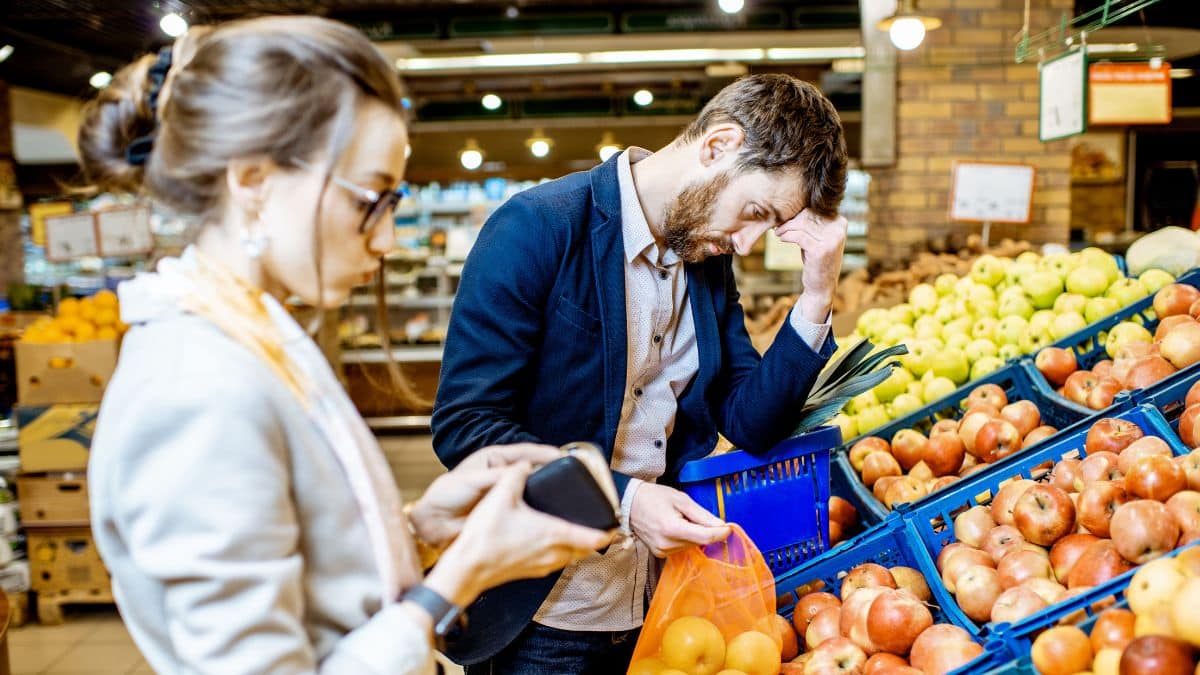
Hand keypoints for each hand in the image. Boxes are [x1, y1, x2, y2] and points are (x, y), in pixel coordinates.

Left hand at [409, 443, 563, 548]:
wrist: (432, 523)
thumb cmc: (446, 494)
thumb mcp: (474, 480)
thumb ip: (499, 476)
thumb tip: (528, 471)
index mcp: (495, 459)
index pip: (527, 452)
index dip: (545, 453)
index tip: (563, 456)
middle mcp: (503, 475)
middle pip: (533, 471)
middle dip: (550, 473)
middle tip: (571, 477)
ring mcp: (505, 495)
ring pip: (531, 492)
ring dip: (545, 494)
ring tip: (566, 497)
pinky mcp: (505, 513)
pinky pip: (525, 510)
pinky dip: (537, 512)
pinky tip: (548, 516)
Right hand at [425, 462, 614, 606]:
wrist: (465, 569)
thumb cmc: (484, 536)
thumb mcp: (501, 496)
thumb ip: (516, 474)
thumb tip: (524, 465)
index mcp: (553, 534)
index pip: (593, 538)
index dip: (608, 531)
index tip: (614, 524)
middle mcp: (553, 553)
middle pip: (585, 550)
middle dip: (592, 538)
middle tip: (595, 524)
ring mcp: (542, 566)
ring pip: (570, 558)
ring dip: (576, 546)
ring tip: (574, 530)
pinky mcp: (529, 572)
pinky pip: (553, 562)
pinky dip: (559, 552)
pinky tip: (546, 540)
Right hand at [629, 483, 730, 556]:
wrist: (629, 503)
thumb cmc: (654, 497)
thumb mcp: (681, 499)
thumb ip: (702, 514)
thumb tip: (720, 525)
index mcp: (672, 528)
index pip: (705, 537)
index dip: (720, 533)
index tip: (729, 528)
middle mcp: (667, 544)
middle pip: (699, 542)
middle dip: (705, 531)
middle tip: (695, 515)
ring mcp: (662, 551)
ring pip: (691, 546)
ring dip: (694, 535)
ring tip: (680, 519)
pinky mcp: (660, 554)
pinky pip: (681, 548)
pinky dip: (684, 539)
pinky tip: (675, 527)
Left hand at [774, 209, 847, 323]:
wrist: (821, 286)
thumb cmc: (816, 259)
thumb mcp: (817, 238)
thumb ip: (811, 222)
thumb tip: (790, 205)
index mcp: (840, 222)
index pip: (814, 209)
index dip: (797, 214)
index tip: (784, 219)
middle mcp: (838, 229)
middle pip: (807, 216)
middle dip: (790, 220)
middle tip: (778, 226)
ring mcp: (831, 239)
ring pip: (801, 225)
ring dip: (786, 228)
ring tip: (778, 232)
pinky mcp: (820, 250)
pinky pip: (798, 236)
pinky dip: (787, 235)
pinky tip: (781, 238)